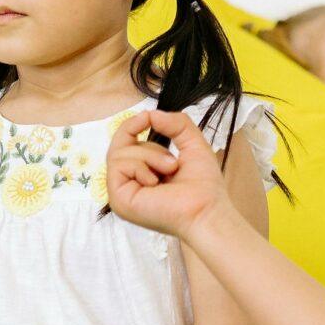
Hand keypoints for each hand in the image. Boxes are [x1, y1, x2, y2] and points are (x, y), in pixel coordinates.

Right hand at [106, 108, 229, 239]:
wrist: (207, 210)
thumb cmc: (204, 186)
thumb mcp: (192, 143)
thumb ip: (175, 123)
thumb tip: (150, 113)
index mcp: (141, 173)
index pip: (124, 143)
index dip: (131, 126)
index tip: (146, 117)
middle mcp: (128, 183)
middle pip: (120, 145)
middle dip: (149, 147)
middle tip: (172, 163)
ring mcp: (120, 193)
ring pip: (118, 154)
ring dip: (150, 156)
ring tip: (169, 172)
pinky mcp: (118, 199)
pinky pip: (117, 166)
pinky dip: (140, 167)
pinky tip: (155, 182)